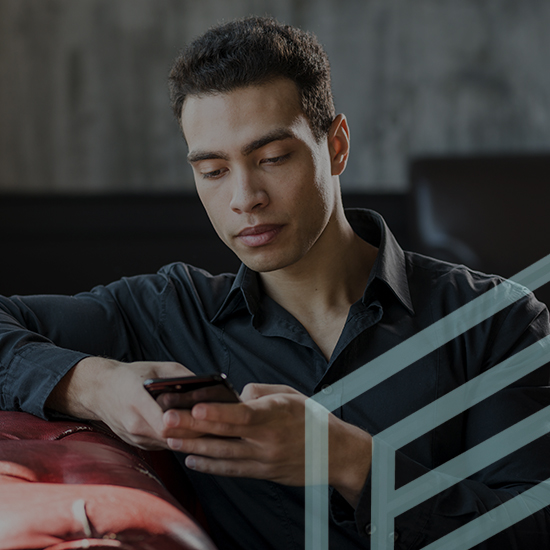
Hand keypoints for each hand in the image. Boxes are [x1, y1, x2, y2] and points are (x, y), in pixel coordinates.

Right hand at [46, 357, 196, 448]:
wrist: (98, 391)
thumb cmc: (129, 376)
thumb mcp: (155, 368)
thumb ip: (180, 375)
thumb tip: (206, 383)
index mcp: (136, 400)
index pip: (163, 423)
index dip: (184, 423)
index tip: (202, 417)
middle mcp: (133, 423)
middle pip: (170, 437)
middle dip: (193, 432)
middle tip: (216, 426)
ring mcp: (134, 437)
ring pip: (168, 444)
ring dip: (188, 438)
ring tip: (210, 430)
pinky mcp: (137, 444)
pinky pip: (162, 445)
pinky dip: (178, 440)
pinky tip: (193, 433)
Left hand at [162, 383, 371, 505]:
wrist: (333, 453)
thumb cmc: (311, 418)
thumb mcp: (289, 394)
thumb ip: (259, 392)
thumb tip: (235, 395)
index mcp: (274, 415)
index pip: (240, 414)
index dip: (215, 412)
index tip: (192, 407)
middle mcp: (266, 439)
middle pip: (224, 434)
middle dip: (192, 428)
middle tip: (166, 422)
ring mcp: (263, 459)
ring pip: (222, 454)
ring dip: (194, 447)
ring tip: (171, 439)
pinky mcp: (262, 472)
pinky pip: (232, 470)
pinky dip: (210, 466)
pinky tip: (193, 459)